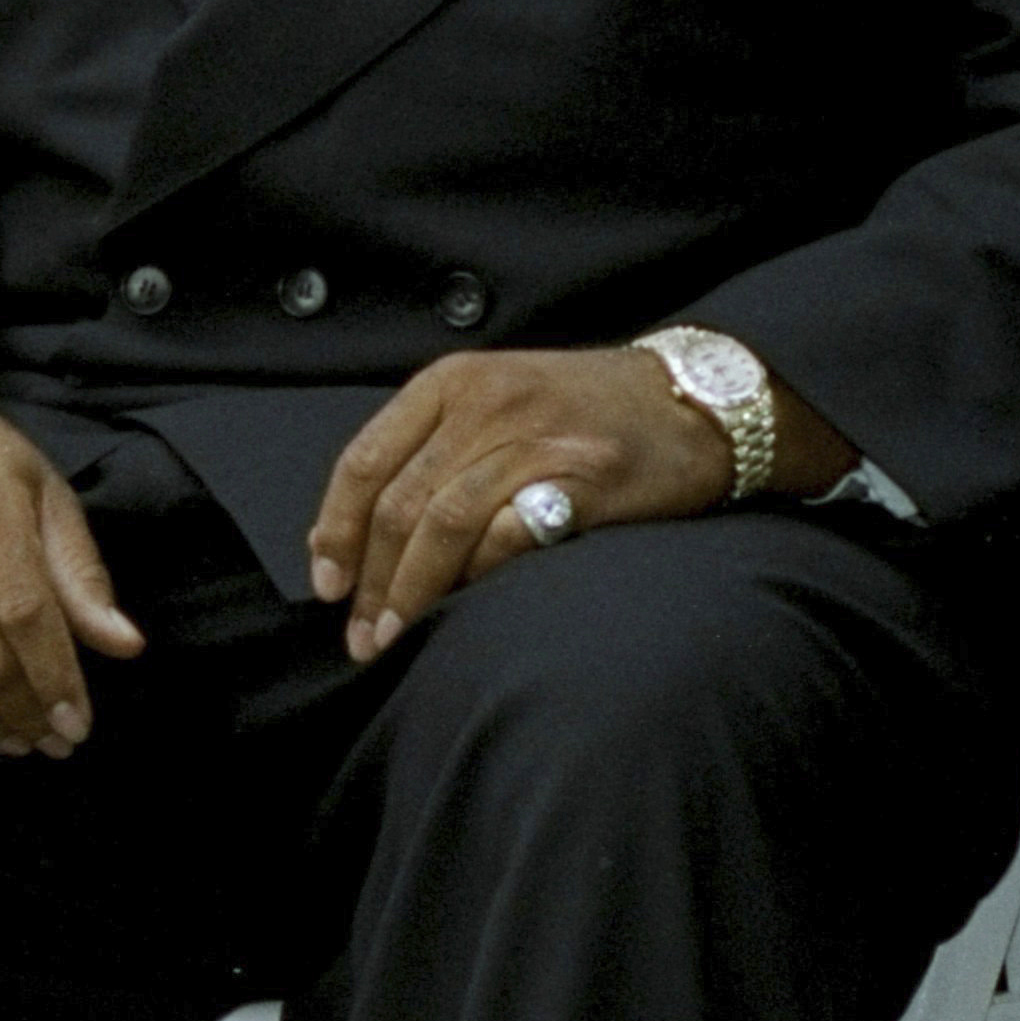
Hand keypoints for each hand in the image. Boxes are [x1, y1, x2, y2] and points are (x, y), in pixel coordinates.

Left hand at [308, 348, 756, 663]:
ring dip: (410, 591)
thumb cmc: (582, 410)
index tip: (327, 583)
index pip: (365, 459)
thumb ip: (432, 451)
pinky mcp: (583, 478)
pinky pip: (508, 536)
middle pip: (398, 502)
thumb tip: (361, 539)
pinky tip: (464, 611)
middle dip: (370, 579)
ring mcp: (535, 439)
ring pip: (441, 523)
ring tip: (395, 638)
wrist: (692, 400)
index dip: (336, 528)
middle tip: (360, 634)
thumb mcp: (496, 400)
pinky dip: (476, 577)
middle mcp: (486, 404)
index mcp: (451, 382)